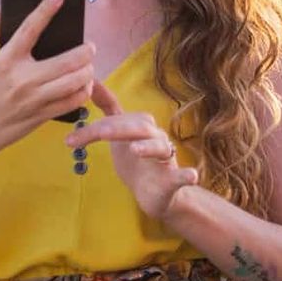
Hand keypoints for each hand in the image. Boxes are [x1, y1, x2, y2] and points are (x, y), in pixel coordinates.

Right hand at [0, 0, 95, 163]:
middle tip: (90, 45)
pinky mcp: (42, 115)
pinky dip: (83, 91)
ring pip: (75, 82)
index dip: (46, 10)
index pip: (29, 29)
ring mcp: (35, 100)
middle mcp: (23, 80)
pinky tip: (82, 84)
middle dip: (85, 50)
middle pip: (67, 61)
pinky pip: (72, 103)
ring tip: (88, 64)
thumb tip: (3, 10)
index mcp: (5, 62)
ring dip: (88, 70)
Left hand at [64, 80, 198, 221]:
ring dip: (148, 146)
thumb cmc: (135, 163)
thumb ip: (106, 118)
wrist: (157, 195)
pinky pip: (182, 176)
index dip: (104, 100)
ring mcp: (166, 158)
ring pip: (160, 146)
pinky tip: (191, 175)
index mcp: (138, 127)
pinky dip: (186, 175)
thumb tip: (90, 89)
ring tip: (135, 149)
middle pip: (137, 127)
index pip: (118, 114)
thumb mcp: (117, 139)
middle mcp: (154, 137)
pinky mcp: (174, 180)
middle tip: (99, 133)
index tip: (90, 85)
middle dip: (116, 129)